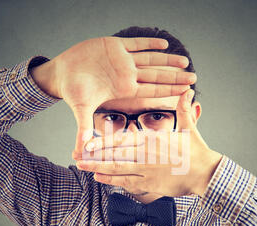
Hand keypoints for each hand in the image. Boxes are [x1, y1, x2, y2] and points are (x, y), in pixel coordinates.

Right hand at [31, 37, 196, 152]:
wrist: (62, 72)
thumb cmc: (72, 91)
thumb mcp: (81, 108)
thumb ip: (84, 128)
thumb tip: (81, 152)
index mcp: (124, 89)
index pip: (151, 91)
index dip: (169, 91)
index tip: (186, 93)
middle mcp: (126, 75)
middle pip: (156, 76)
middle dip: (175, 77)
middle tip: (194, 78)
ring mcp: (122, 59)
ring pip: (150, 59)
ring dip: (167, 59)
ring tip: (185, 60)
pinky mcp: (114, 44)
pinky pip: (136, 43)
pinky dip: (149, 43)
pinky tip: (164, 44)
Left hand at [75, 89, 222, 196]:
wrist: (205, 173)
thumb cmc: (196, 151)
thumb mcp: (189, 127)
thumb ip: (183, 109)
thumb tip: (188, 90)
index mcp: (152, 140)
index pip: (122, 140)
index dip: (103, 142)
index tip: (87, 142)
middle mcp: (146, 154)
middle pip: (114, 154)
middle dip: (93, 155)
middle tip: (76, 154)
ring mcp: (146, 171)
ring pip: (117, 168)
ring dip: (97, 167)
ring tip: (81, 166)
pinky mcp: (149, 185)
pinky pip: (126, 182)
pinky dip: (112, 180)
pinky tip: (98, 178)